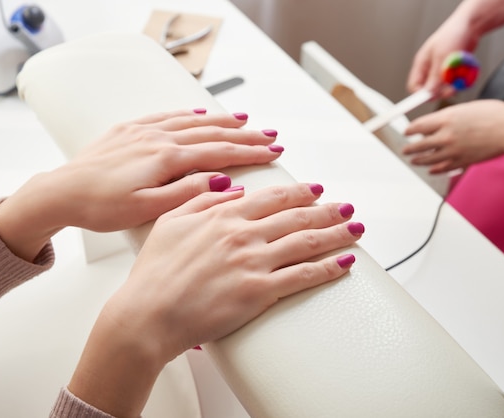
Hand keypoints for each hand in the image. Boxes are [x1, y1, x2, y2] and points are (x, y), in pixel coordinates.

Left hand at [0, 109, 283, 259]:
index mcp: (166, 159)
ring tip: (244, 120)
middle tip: (270, 136)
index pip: (219, 152)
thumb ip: (188, 194)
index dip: (250, 151)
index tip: (273, 151)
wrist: (62, 191)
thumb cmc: (101, 206)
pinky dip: (187, 114)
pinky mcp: (128, 129)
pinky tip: (198, 114)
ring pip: (191, 121)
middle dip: (244, 134)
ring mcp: (143, 130)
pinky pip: (166, 115)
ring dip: (221, 121)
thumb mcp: (147, 209)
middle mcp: (158, 138)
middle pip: (211, 133)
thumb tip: (224, 183)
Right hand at [68, 183, 362, 416]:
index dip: (298, 192)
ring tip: (355, 228)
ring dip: (336, 233)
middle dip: (327, 210)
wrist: (148, 314)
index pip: (272, 197)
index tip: (315, 189)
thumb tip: (231, 188)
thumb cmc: (153, 273)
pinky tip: (344, 262)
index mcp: (222, 215)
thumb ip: (201, 199)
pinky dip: (328, 267)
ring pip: (306, 242)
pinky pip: (302, 276)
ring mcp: (253, 263)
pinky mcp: (259, 292)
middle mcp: (243, 234)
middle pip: (296, 217)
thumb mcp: (170, 222)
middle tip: (346, 206)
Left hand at [402, 100, 503, 173]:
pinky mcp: (461, 162)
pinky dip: (434, 169)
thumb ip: (447, 117)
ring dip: (418, 160)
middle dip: (409, 148)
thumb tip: (434, 123)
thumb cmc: (494, 115)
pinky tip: (431, 169)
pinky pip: (442, 168)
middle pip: (418, 145)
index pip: (418, 126)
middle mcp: (446, 136)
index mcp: (446, 119)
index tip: (407, 132)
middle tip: (405, 149)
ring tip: (413, 160)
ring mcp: (453, 150)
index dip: (409, 130)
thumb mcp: (465, 108)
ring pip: (428, 159)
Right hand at [406, 16, 477, 97]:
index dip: (420, 94)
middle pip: (430, 89)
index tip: (431, 97)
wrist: (470, 26)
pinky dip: (460, 80)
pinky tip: (465, 73)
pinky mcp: (452, 71)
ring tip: (461, 78)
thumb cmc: (452, 35)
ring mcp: (441, 70)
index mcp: (421, 64)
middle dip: (441, 91)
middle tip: (451, 89)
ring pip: (444, 88)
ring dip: (453, 85)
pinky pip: (454, 83)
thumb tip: (429, 93)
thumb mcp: (442, 57)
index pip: (414, 86)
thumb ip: (435, 77)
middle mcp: (430, 69)